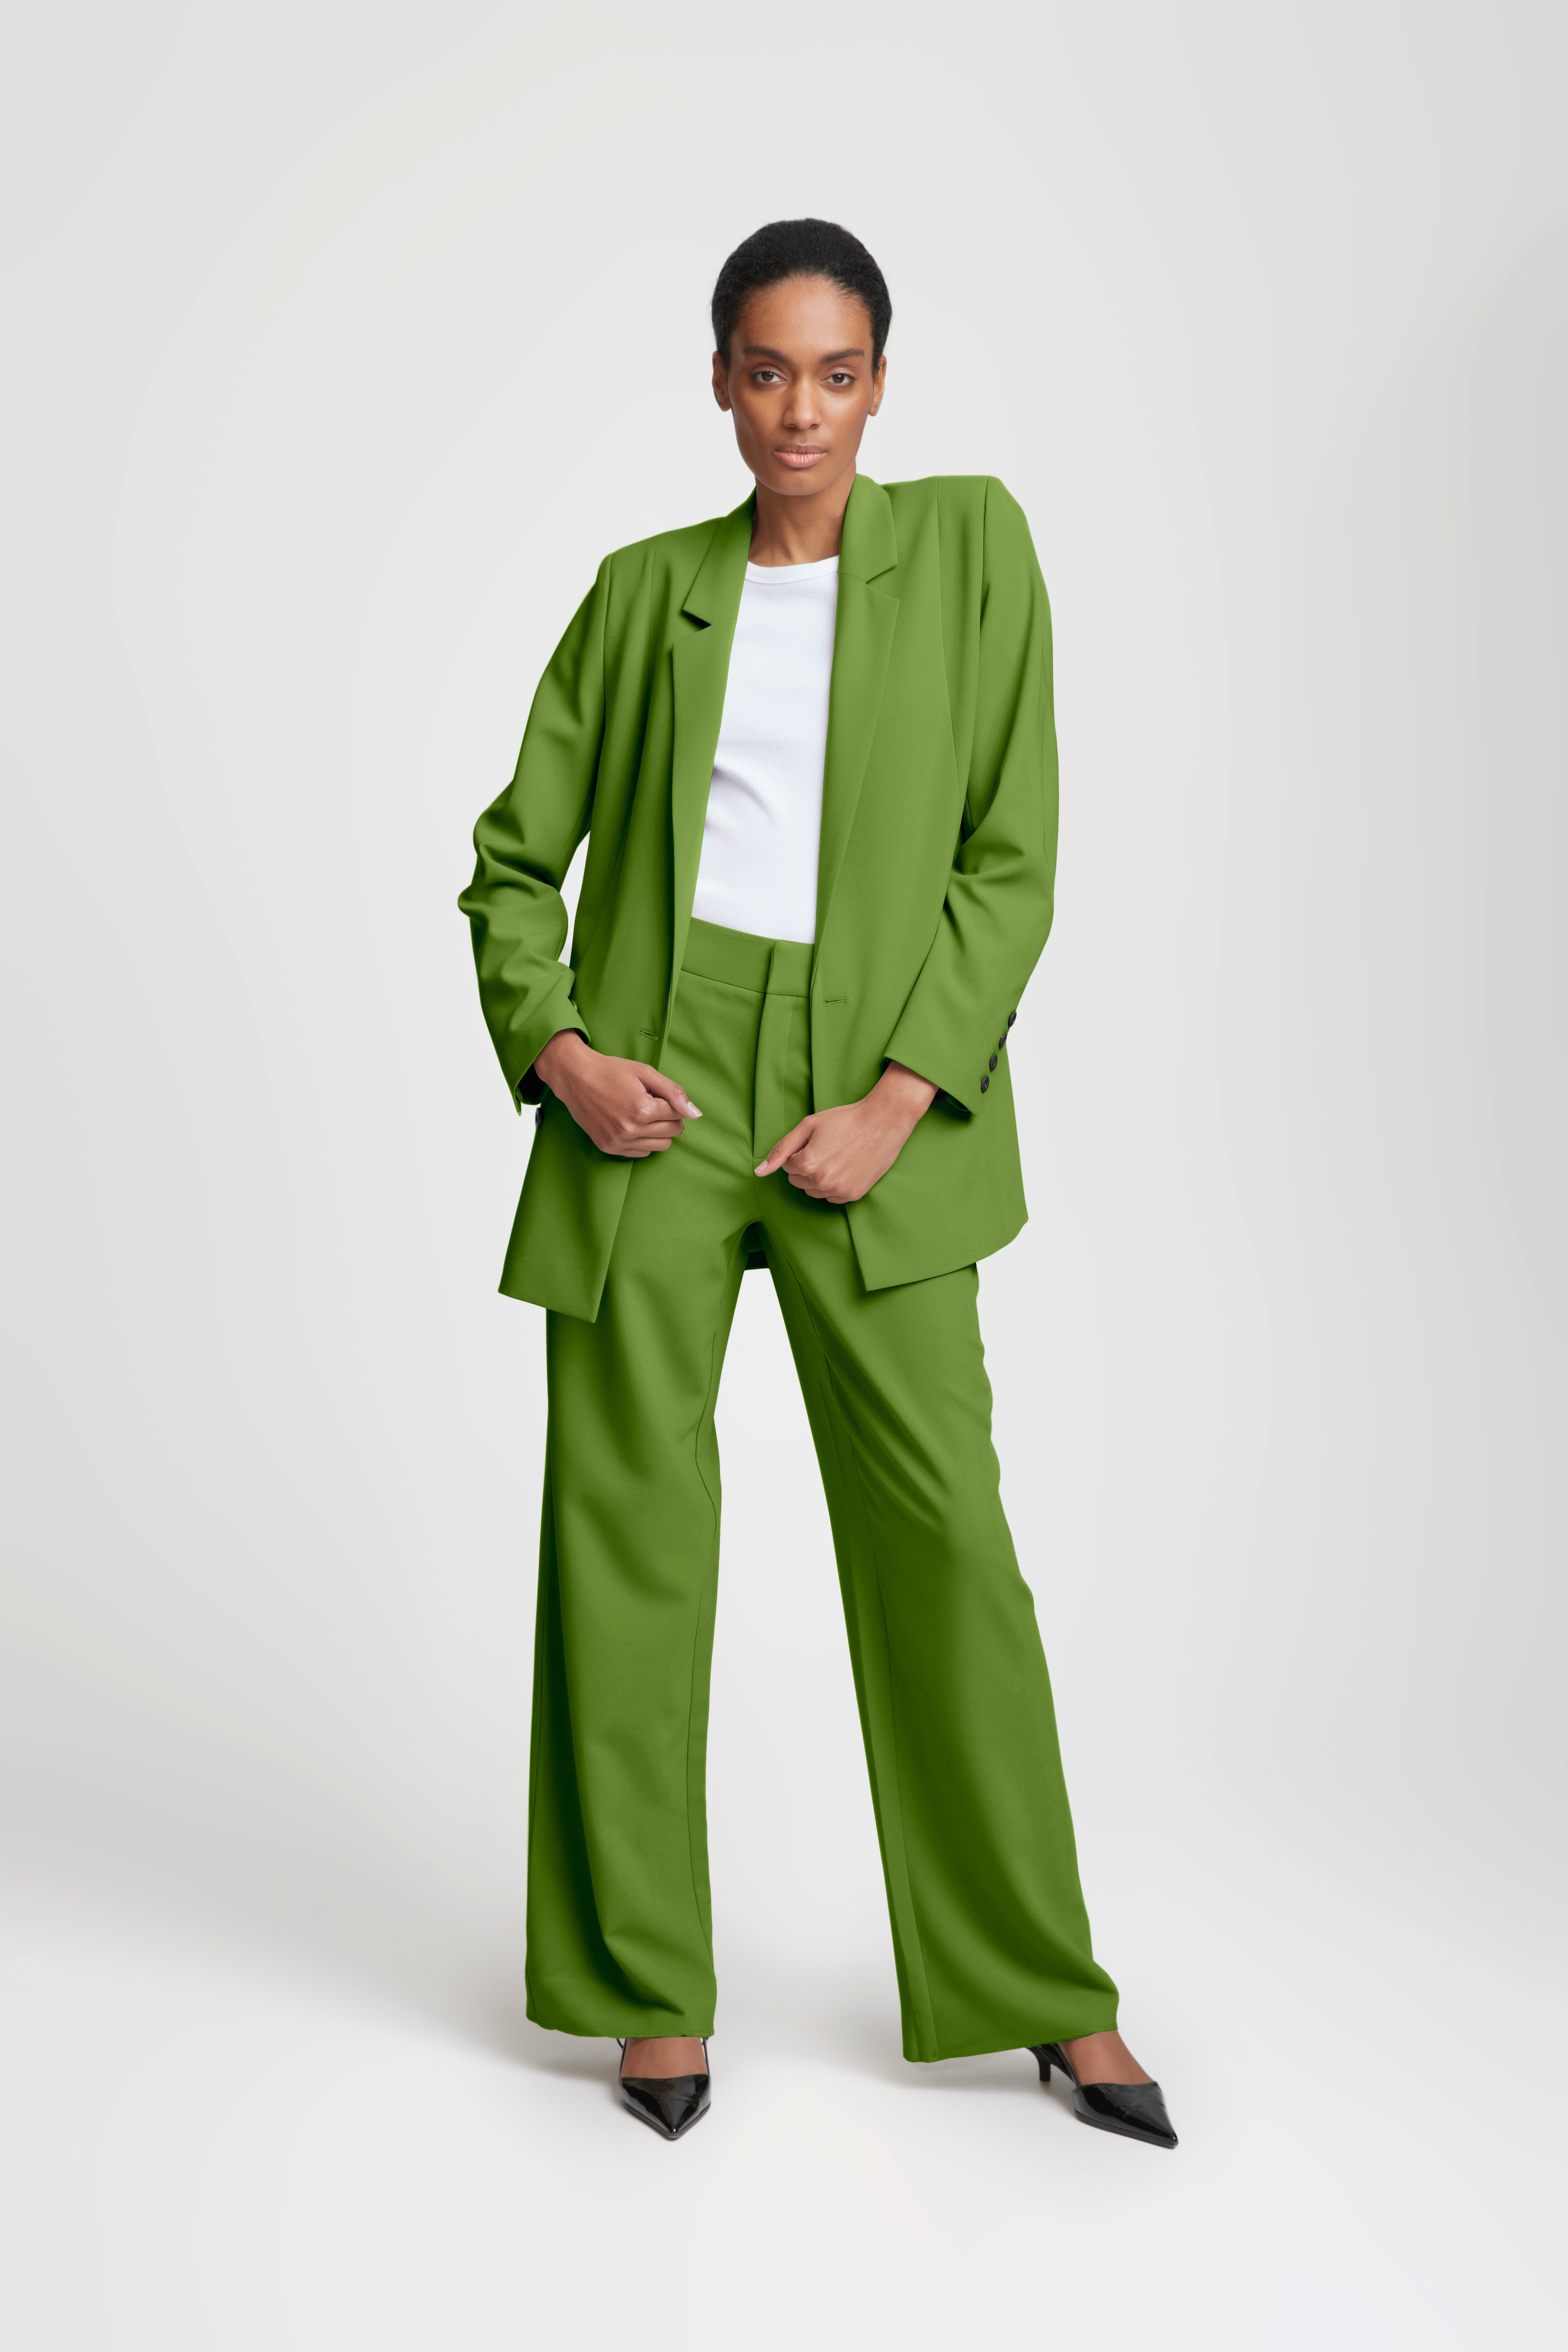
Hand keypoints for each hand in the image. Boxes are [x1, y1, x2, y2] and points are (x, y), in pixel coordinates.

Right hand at [534, 1031, 701, 1157]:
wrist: (575, 1078)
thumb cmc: (611, 1071)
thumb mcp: (645, 1072)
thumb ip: (673, 1092)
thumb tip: (695, 1114)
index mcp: (642, 1108)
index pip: (678, 1114)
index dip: (671, 1102)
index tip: (656, 1094)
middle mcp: (630, 1129)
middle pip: (673, 1131)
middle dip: (669, 1117)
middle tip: (651, 1103)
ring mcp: (618, 1141)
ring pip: (661, 1145)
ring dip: (659, 1131)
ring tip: (642, 1114)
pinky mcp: (609, 1148)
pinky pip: (642, 1153)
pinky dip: (643, 1140)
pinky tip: (632, 1125)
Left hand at [755, 1062, 936, 1202]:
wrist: (883, 1122)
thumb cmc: (845, 1119)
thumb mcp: (808, 1126)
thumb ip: (781, 1150)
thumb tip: (759, 1172)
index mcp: (807, 1164)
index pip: (788, 1167)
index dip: (799, 1152)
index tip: (816, 1141)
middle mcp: (822, 1182)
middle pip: (798, 1181)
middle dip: (806, 1166)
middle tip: (827, 1148)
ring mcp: (839, 1191)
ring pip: (813, 1191)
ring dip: (819, 1177)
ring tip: (836, 1157)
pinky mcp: (854, 1195)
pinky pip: (831, 1197)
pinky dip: (834, 1185)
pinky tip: (846, 1167)